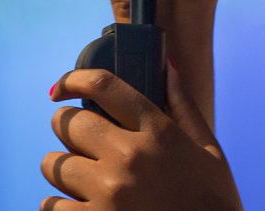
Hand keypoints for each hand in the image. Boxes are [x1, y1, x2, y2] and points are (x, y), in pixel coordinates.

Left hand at [41, 65, 242, 210]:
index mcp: (157, 133)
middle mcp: (129, 158)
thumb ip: (184, 107)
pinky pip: (51, 205)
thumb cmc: (213, 203)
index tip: (62, 87)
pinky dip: (60, 206)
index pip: (105, 86)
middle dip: (68, 127)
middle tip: (79, 140)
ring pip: (54, 164)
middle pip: (69, 123)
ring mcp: (108, 193)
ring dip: (64, 170)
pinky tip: (82, 206)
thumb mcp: (209, 151)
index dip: (74, 79)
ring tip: (85, 180)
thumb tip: (168, 67)